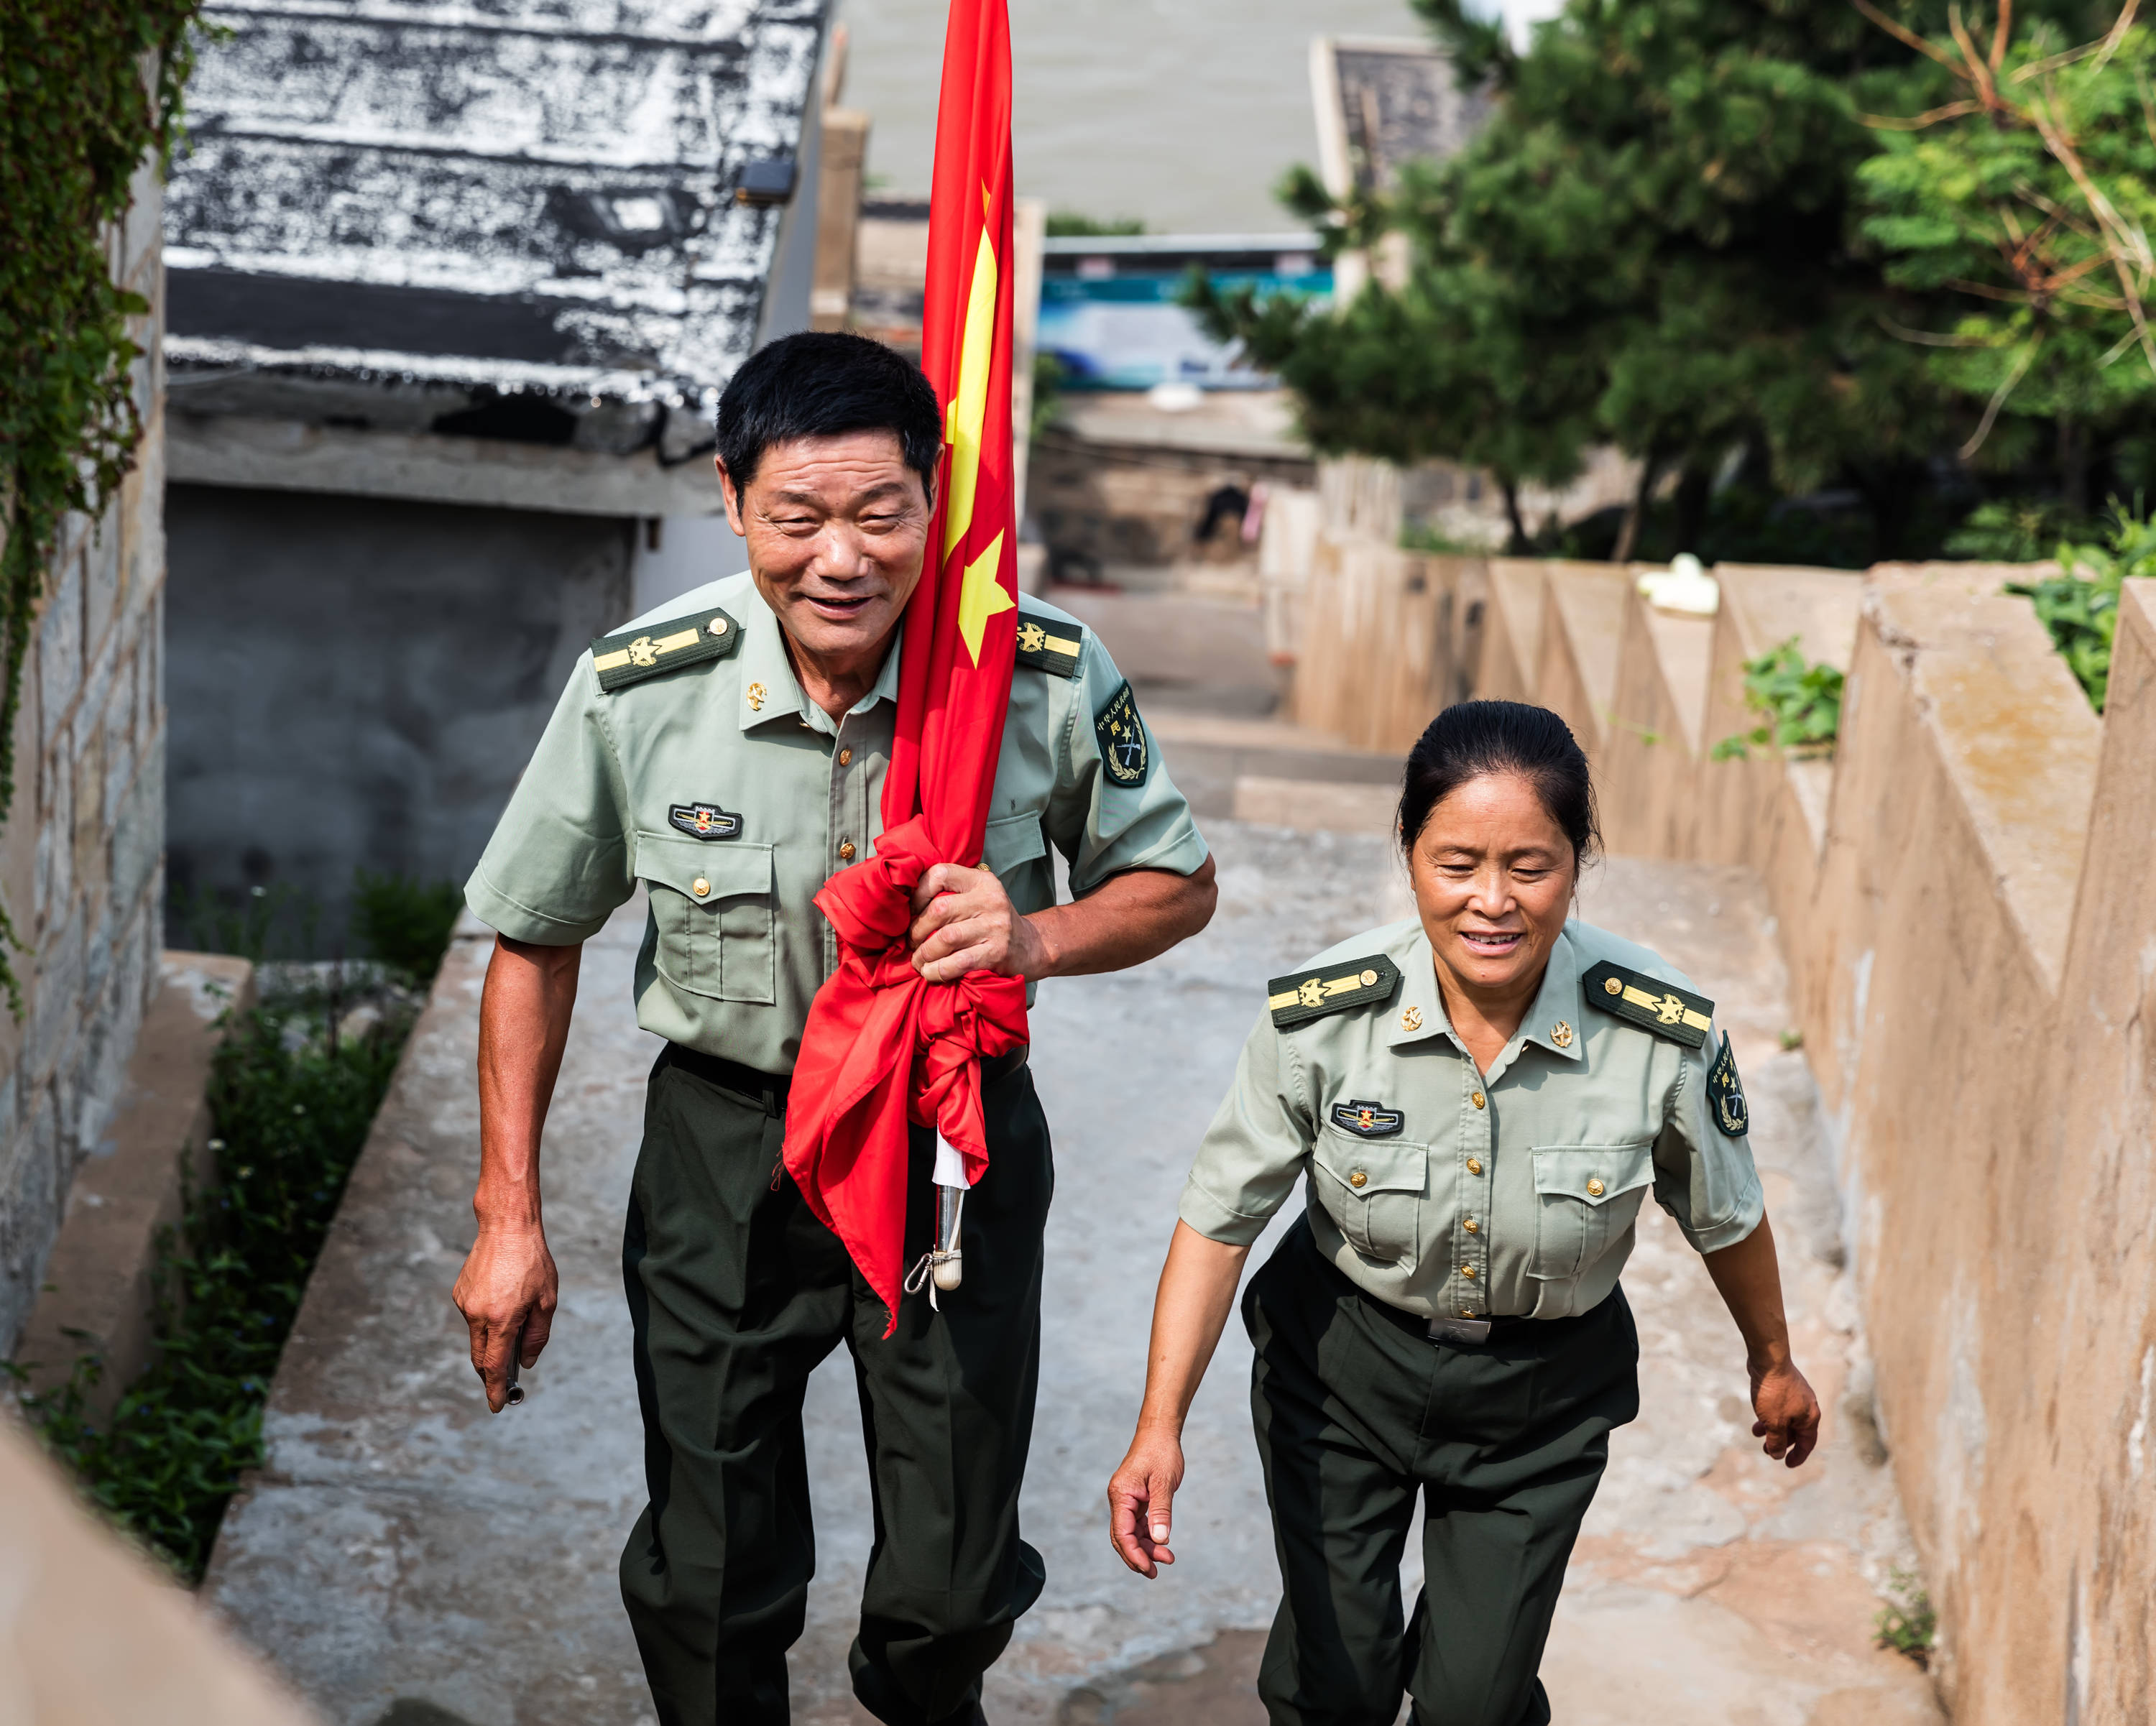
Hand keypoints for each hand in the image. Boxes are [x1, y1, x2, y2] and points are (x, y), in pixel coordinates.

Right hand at [453, 1222, 558, 1412]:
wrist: (506, 1226)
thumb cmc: (532, 1261)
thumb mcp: (546, 1301)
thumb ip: (536, 1335)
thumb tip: (526, 1362)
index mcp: (501, 1319)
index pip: (494, 1366)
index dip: (495, 1389)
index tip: (496, 1406)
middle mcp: (477, 1315)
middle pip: (481, 1357)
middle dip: (491, 1372)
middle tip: (505, 1380)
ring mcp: (465, 1304)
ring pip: (477, 1336)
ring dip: (492, 1340)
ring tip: (515, 1318)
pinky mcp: (459, 1293)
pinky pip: (473, 1317)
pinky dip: (486, 1320)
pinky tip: (502, 1300)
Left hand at [907, 862, 1050, 982]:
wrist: (1032, 947)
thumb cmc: (993, 924)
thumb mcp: (978, 898)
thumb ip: (951, 895)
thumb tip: (905, 909)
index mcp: (981, 881)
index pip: (940, 874)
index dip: (918, 894)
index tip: (911, 912)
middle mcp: (990, 899)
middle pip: (939, 909)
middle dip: (917, 930)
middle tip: (911, 944)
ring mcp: (995, 926)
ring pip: (945, 937)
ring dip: (925, 953)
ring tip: (919, 961)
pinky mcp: (997, 953)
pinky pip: (958, 962)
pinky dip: (938, 970)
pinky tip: (932, 973)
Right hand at [1107, 1425, 1185, 1577]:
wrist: (1159, 1432)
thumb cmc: (1161, 1452)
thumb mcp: (1164, 1482)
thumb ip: (1161, 1511)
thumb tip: (1160, 1540)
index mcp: (1120, 1494)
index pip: (1121, 1533)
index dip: (1134, 1554)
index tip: (1150, 1569)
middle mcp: (1119, 1499)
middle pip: (1122, 1537)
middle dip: (1139, 1557)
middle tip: (1157, 1572)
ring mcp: (1126, 1499)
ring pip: (1130, 1533)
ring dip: (1146, 1548)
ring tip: (1167, 1558)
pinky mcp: (1135, 1498)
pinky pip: (1137, 1523)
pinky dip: (1148, 1535)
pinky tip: (1162, 1541)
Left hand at [1749, 1357, 1820, 1466]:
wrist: (1769, 1360)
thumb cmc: (1774, 1393)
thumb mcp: (1774, 1423)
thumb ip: (1776, 1441)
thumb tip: (1777, 1454)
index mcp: (1810, 1417)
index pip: (1807, 1443)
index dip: (1798, 1456)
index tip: (1787, 1464)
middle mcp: (1807, 1406)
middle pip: (1796, 1431)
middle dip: (1781, 1442)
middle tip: (1766, 1450)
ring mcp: (1797, 1395)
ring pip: (1786, 1418)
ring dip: (1772, 1428)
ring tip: (1756, 1433)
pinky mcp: (1786, 1386)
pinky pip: (1780, 1407)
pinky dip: (1770, 1414)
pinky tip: (1757, 1414)